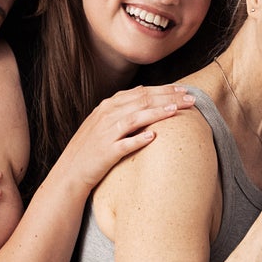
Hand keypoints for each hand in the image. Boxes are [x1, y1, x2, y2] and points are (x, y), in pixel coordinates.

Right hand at [64, 85, 196, 190]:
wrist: (70, 171)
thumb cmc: (92, 147)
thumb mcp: (104, 121)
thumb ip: (123, 107)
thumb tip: (145, 92)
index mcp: (109, 106)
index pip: (141, 92)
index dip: (164, 90)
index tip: (184, 90)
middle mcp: (108, 115)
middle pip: (143, 101)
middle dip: (169, 98)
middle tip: (191, 99)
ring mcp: (106, 133)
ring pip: (136, 118)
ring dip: (158, 113)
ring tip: (177, 110)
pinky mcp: (106, 152)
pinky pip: (124, 144)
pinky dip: (138, 139)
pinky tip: (153, 137)